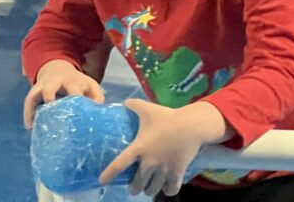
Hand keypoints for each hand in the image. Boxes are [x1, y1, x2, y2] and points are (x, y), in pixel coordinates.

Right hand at [22, 59, 103, 128]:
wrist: (60, 71)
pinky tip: (30, 125)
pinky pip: (29, 101)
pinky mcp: (35, 91)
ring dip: (33, 105)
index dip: (75, 98)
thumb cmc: (79, 84)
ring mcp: (43, 86)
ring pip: (35, 92)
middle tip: (48, 105)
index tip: (77, 109)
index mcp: (73, 81)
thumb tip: (99, 116)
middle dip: (48, 94)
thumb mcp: (90, 87)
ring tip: (33, 123)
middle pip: (50, 86)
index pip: (74, 89)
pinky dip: (28, 112)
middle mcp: (56, 82)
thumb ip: (96, 99)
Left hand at [99, 100, 222, 196]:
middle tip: (134, 187)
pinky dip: (167, 191)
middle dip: (134, 188)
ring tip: (149, 188)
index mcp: (139, 148)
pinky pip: (170, 190)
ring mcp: (164, 169)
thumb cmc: (168, 117)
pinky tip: (166, 188)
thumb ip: (135, 105)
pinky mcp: (177, 172)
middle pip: (137, 185)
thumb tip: (125, 103)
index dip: (109, 174)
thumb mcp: (149, 109)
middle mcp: (149, 162)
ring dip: (149, 190)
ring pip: (152, 189)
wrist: (191, 125)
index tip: (102, 181)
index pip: (119, 164)